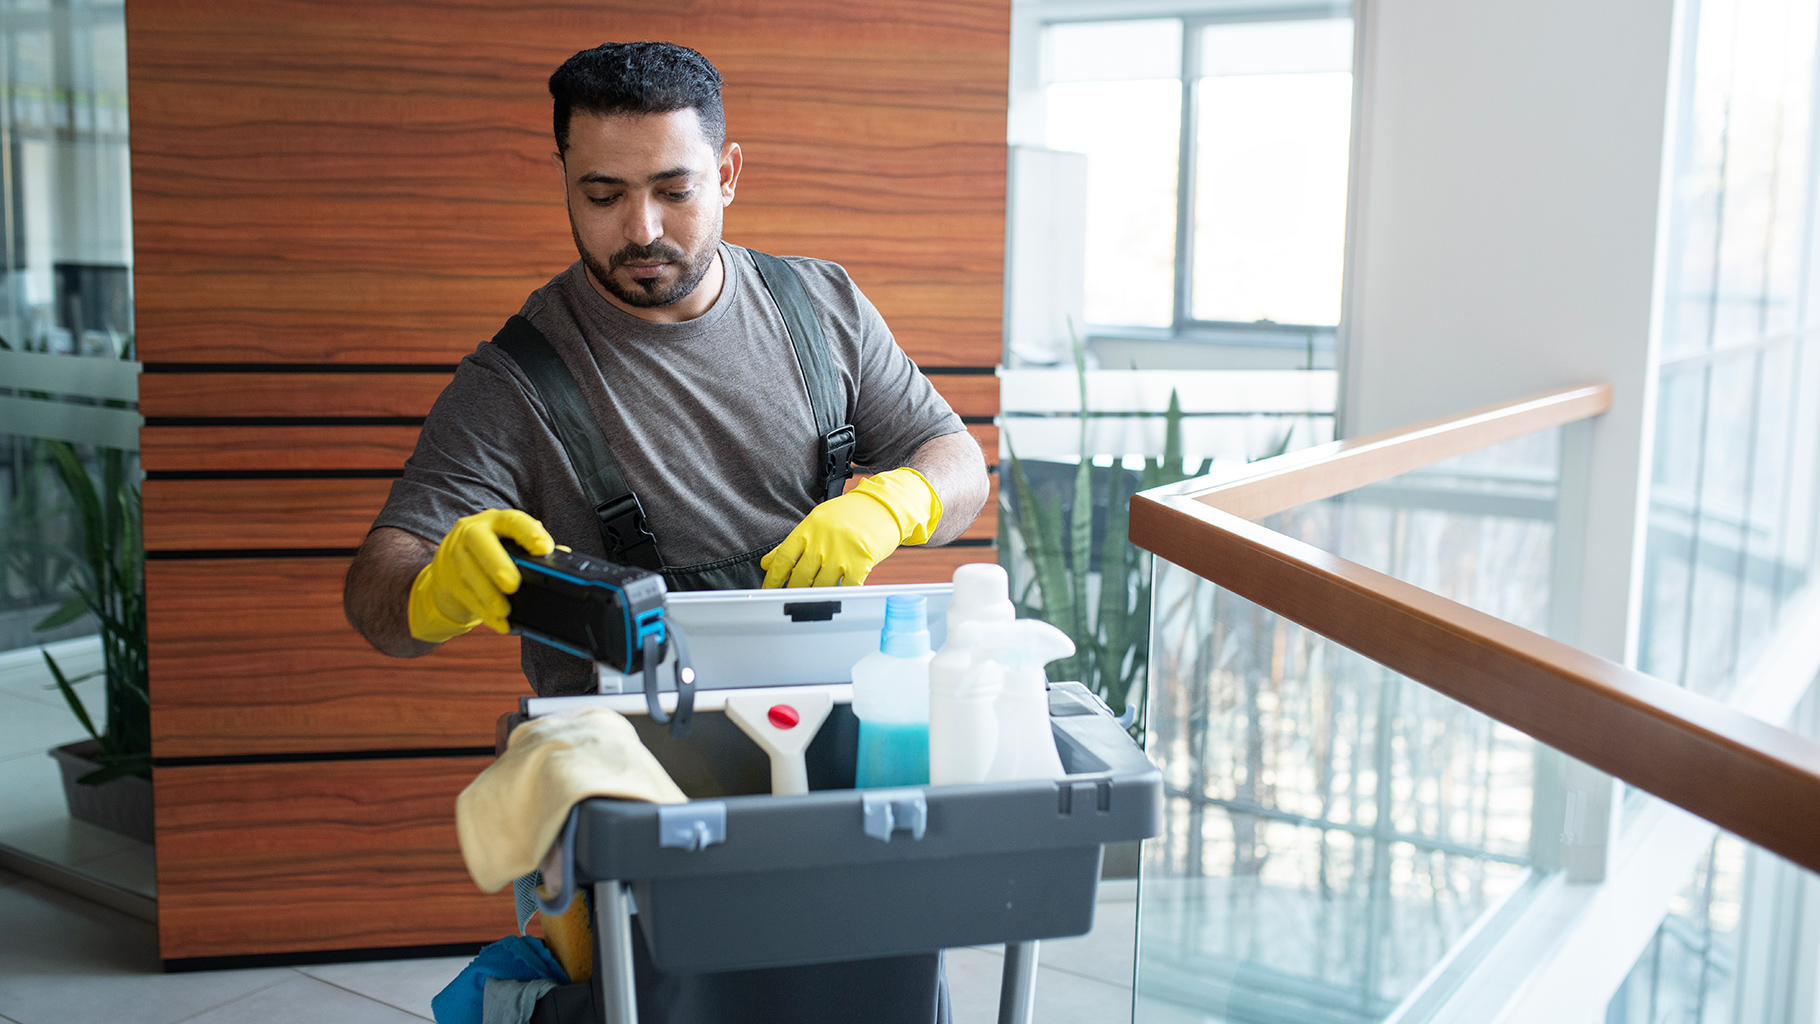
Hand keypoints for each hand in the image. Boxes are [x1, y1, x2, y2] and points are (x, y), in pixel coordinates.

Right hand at [408, 509, 554, 642]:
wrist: (448, 572)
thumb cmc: (491, 557)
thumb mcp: (512, 547)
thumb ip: (534, 550)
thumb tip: (563, 555)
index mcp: (495, 521)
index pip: (512, 520)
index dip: (529, 533)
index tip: (544, 550)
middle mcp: (471, 531)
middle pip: (479, 541)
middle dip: (497, 563)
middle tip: (513, 585)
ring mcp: (453, 554)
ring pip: (468, 572)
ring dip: (488, 595)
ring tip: (505, 611)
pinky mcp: (445, 579)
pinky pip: (464, 596)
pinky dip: (483, 612)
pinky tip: (499, 623)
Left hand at [761, 468, 942, 587]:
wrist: (881, 506)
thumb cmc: (848, 515)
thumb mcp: (816, 522)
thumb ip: (792, 544)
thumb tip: (767, 563)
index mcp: (808, 529)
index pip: (783, 559)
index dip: (773, 578)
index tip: (768, 591)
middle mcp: (822, 541)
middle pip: (800, 576)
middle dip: (793, 591)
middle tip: (790, 598)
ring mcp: (841, 552)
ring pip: (820, 585)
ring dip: (814, 596)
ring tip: (811, 601)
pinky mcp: (860, 562)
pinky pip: (846, 587)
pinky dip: (839, 595)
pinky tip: (835, 598)